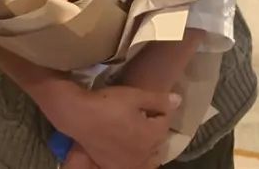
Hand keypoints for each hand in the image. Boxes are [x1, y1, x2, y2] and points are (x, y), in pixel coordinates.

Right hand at [46, 85, 178, 168]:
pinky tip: (129, 150)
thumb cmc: (109, 103)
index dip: (158, 109)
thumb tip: (178, 100)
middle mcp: (144, 154)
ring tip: (139, 134)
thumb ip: (159, 100)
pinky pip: (134, 166)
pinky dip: (136, 159)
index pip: (165, 122)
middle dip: (155, 128)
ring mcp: (129, 163)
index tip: (147, 102)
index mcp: (152, 135)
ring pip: (148, 158)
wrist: (80, 116)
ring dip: (149, 147)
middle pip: (158, 140)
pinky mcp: (115, 167)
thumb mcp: (135, 95)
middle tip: (143, 116)